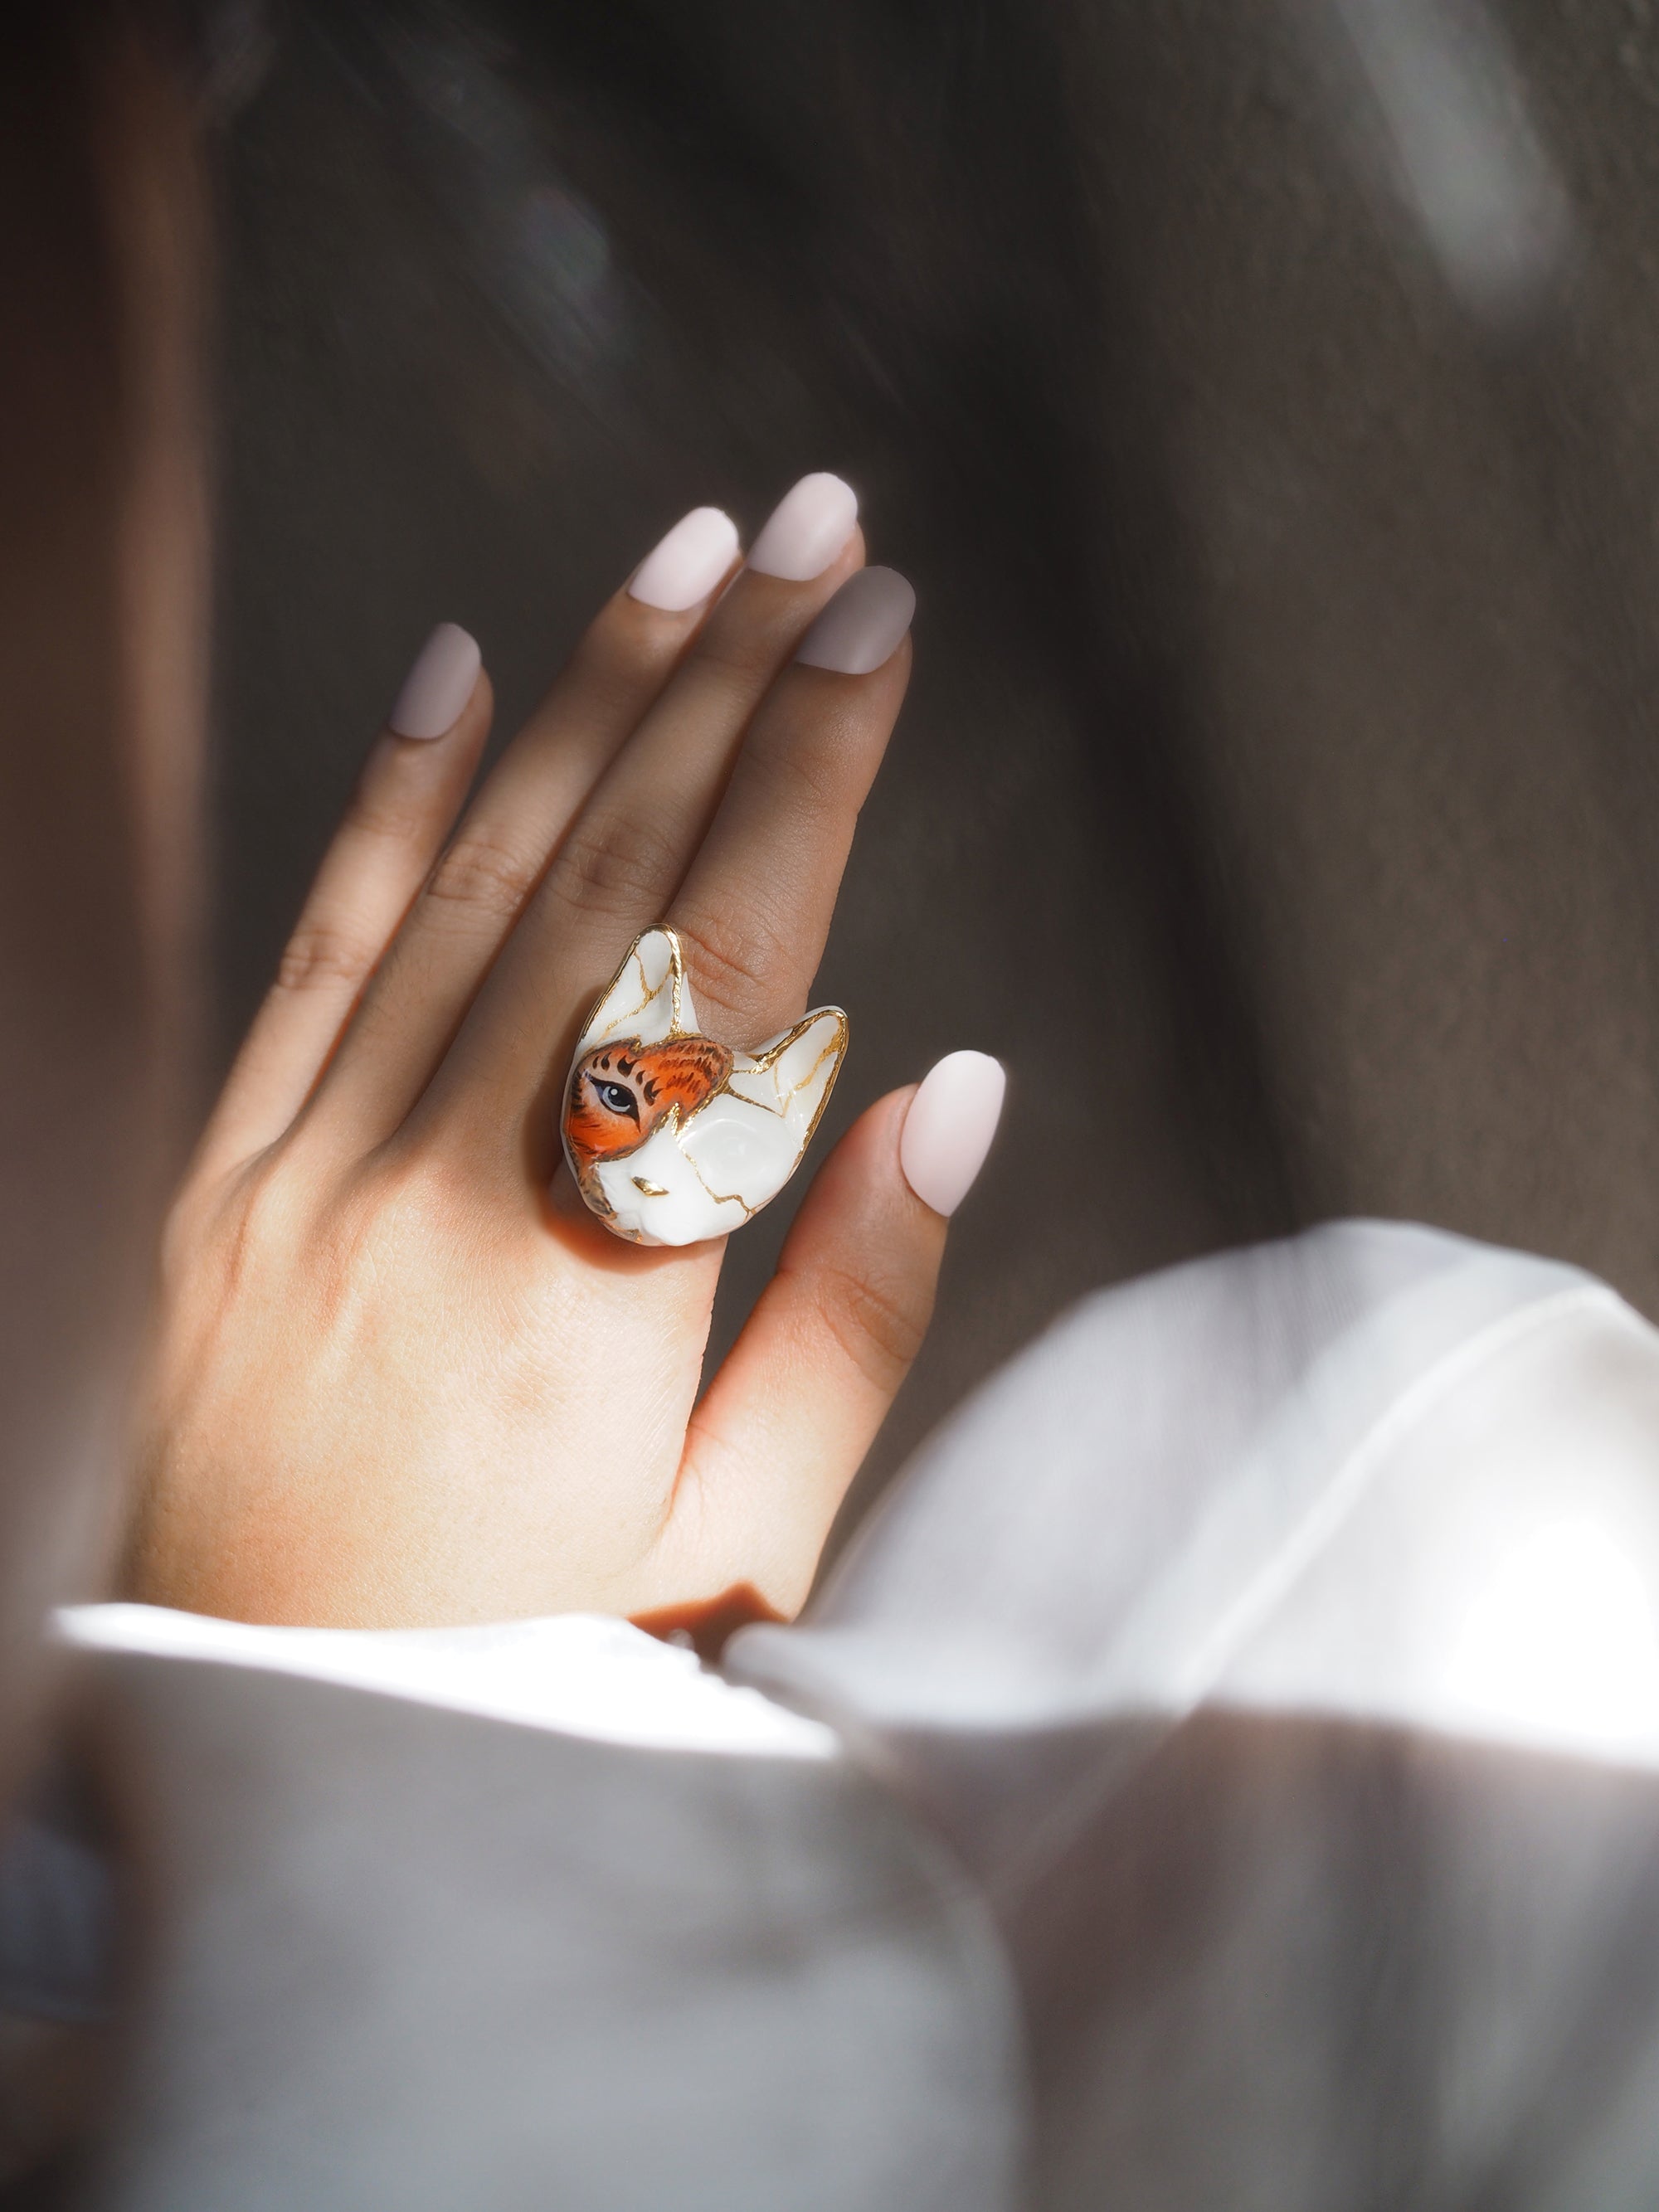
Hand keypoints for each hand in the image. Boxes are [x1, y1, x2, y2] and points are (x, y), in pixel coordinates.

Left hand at [124, 477, 1002, 1633]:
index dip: (809, 771)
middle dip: (725, 677)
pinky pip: (311, 955)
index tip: (876, 623)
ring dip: (586, 700)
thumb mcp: (740, 1550)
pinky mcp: (218, 1191)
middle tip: (813, 521)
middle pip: (611, 878)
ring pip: (472, 884)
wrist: (261, 1768)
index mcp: (596, 1291)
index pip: (726, 961)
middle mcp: (442, 1193)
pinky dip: (387, 802)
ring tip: (683, 552)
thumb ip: (853, 1313)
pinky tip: (454, 673)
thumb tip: (957, 1089)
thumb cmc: (538, 1682)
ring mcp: (306, 1178)